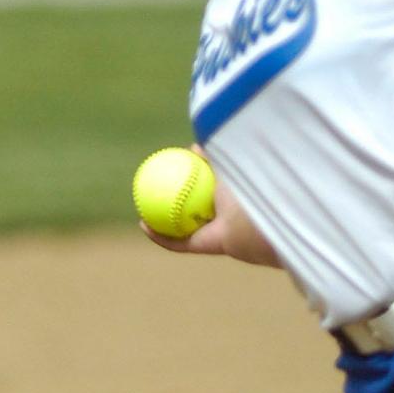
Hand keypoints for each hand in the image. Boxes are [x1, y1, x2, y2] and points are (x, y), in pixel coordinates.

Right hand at [139, 158, 281, 266]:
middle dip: (171, 207)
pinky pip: (178, 242)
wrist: (253, 216)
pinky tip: (143, 225)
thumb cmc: (243, 188)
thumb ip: (211, 156)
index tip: (165, 176)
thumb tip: (193, 146)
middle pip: (191, 212)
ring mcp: (212, 233)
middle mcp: (220, 216)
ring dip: (160, 225)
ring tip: (140, 213)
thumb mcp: (225, 165)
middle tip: (149, 196)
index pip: (202, 191)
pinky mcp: (205, 246)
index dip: (184, 185)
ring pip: (181, 231)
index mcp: (226, 198)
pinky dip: (160, 236)